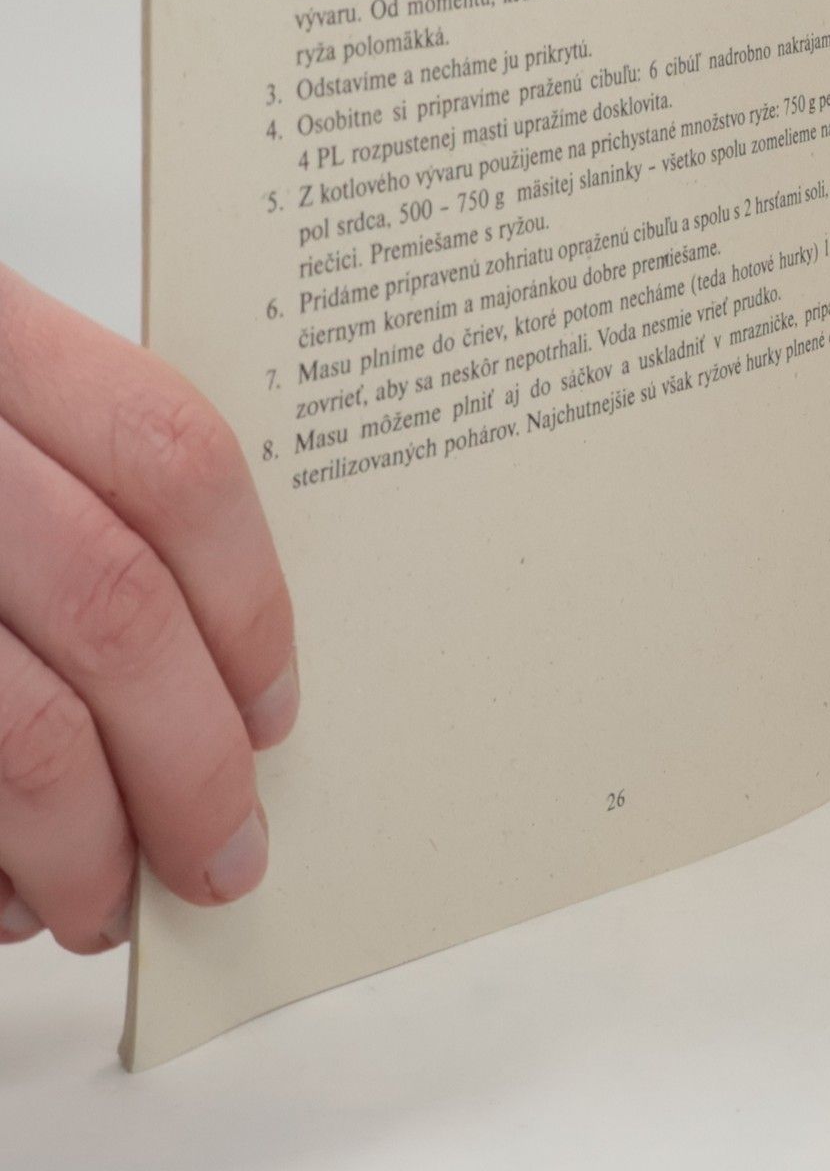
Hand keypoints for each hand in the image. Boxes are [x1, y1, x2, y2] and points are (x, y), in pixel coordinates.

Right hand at [0, 266, 295, 951]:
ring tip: (106, 897)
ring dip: (82, 844)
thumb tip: (218, 672)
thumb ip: (73, 487)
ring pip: (23, 727)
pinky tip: (4, 891)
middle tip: (224, 849)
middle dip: (191, 760)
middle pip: (116, 607)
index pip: (173, 462)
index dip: (247, 599)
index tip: (272, 707)